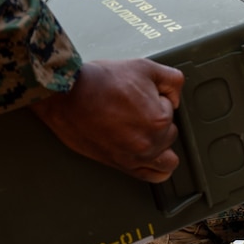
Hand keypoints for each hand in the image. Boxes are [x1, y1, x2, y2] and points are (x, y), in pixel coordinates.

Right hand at [31, 59, 183, 181]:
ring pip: (166, 158)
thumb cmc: (99, 81)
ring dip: (161, 145)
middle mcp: (149, 143)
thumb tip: (175, 97)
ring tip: (145, 132)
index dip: (157, 99)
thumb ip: (172, 80)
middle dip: (158, 121)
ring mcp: (135, 157)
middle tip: (136, 110)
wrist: (67, 95)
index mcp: (159, 119)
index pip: (171, 110)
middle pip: (168, 134)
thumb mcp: (144, 67)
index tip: (140, 95)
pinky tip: (152, 156)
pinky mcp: (121, 164)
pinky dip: (157, 167)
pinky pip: (153, 175)